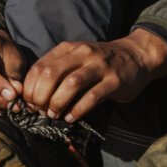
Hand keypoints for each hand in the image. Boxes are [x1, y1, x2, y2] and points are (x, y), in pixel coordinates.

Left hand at [21, 30, 166, 122]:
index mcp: (69, 49)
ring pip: (71, 84)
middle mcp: (83, 54)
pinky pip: (92, 97)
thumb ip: (57, 70)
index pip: (40, 67)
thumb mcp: (77, 57)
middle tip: (40, 110)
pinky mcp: (115, 81)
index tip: (29, 103)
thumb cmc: (100, 61)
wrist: (137, 56)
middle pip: (52, 74)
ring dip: (58, 103)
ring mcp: (100, 66)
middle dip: (41, 96)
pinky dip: (78, 110)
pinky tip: (71, 118)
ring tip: (54, 115)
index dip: (30, 87)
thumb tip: (33, 95)